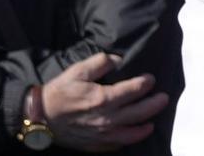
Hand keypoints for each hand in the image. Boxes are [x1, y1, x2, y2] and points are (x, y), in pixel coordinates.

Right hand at [41, 53, 168, 151]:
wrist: (39, 117)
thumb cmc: (59, 92)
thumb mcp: (78, 70)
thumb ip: (101, 62)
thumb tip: (118, 59)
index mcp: (103, 98)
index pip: (133, 90)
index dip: (145, 83)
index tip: (151, 78)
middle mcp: (106, 118)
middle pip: (138, 112)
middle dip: (154, 104)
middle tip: (164, 98)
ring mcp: (101, 134)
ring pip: (130, 133)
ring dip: (144, 127)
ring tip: (152, 121)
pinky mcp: (94, 144)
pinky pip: (116, 144)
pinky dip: (127, 140)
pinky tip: (131, 135)